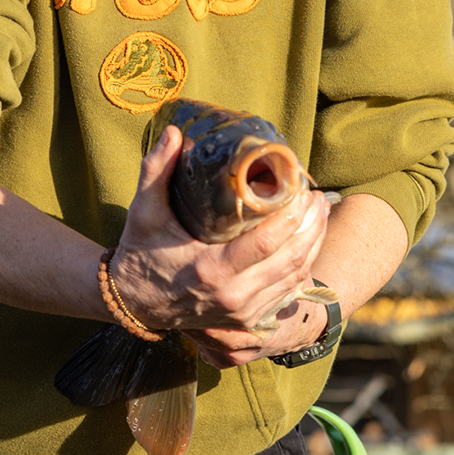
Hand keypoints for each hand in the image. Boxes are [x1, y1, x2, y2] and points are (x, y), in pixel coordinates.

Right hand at [110, 125, 329, 356]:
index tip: (303, 191)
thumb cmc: (140, 253)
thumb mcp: (144, 211)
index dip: (292, 218)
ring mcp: (242, 313)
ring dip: (313, 246)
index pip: (266, 245)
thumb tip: (174, 133)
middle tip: (317, 197)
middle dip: (311, 227)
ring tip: (319, 214)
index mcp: (209, 270)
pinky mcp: (247, 321)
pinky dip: (302, 268)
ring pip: (294, 279)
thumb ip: (156, 171)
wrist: (134, 303)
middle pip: (291, 262)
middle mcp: (232, 297)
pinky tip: (307, 244)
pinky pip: (287, 294)